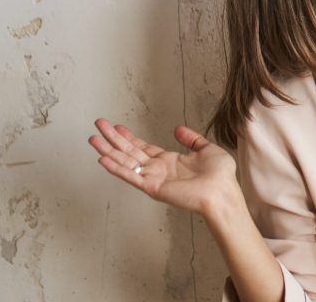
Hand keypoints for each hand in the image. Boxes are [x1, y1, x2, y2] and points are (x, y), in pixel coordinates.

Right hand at [88, 118, 239, 215]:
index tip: (116, 127)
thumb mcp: (206, 149)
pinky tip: (103, 159)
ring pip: (126, 162)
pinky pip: (131, 176)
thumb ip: (191, 139)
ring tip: (93, 139)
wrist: (222, 191)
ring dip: (108, 151)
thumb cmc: (219, 175)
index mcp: (170, 161)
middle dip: (113, 139)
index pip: (143, 147)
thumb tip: (177, 129)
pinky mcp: (153, 188)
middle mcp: (158, 169)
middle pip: (130, 152)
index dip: (129, 137)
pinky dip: (116, 168)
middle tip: (98, 125)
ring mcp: (153, 178)